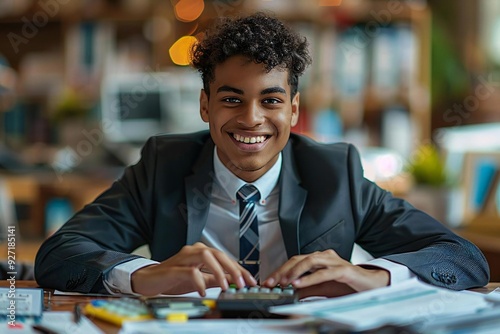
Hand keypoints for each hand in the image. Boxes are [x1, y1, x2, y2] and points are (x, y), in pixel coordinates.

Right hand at [131, 242, 256, 295]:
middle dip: (233, 269)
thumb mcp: (199, 279)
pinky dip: (199, 281)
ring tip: (225, 286)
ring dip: (219, 271)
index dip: (240, 269)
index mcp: (202, 252)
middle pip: (219, 254)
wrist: (148, 279)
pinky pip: (190, 271)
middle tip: (242, 284)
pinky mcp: (174, 267)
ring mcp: (184, 257)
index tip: (251, 281)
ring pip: (207, 256)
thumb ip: (215, 279)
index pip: (226, 258)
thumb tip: (232, 283)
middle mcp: (195, 250)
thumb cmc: (173, 278)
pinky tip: (202, 291)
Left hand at [261, 249, 388, 298]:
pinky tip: (299, 284)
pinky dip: (309, 278)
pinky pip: (324, 273)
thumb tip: (288, 292)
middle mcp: (325, 257)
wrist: (371, 286)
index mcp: (318, 259)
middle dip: (282, 270)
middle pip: (299, 259)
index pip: (294, 261)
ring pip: (310, 261)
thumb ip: (305, 289)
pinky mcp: (344, 270)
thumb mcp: (321, 288)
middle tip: (271, 282)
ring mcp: (334, 261)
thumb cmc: (347, 285)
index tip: (268, 281)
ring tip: (284, 282)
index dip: (280, 270)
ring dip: (294, 272)